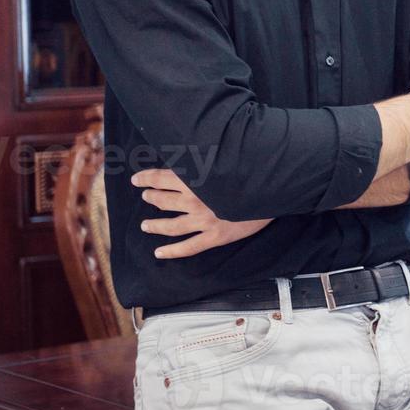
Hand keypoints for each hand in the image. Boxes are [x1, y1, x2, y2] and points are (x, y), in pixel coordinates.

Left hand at [131, 169, 271, 258]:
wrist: (273, 191)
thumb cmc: (251, 171)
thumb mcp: (225, 160)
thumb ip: (205, 160)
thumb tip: (189, 156)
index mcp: (196, 179)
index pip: (162, 178)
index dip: (146, 178)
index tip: (136, 179)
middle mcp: (195, 201)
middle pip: (164, 201)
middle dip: (151, 198)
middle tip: (146, 197)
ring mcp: (204, 221)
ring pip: (171, 226)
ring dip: (155, 225)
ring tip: (145, 225)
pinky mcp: (215, 237)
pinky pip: (188, 247)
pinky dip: (171, 252)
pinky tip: (159, 252)